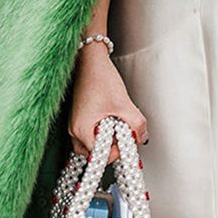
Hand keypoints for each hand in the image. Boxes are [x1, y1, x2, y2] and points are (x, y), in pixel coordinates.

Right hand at [69, 45, 147, 162]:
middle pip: (96, 153)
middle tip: (123, 133)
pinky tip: (111, 117)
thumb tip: (142, 137)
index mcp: (82, 130)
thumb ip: (136, 124)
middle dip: (112, 146)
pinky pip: (91, 132)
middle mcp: (74, 130)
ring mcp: (76, 124)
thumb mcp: (123, 104)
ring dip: (107, 138)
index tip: (127, 140)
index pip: (101, 156)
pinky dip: (103, 130)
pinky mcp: (80, 117)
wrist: (90, 60)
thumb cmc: (100, 78)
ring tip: (117, 123)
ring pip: (93, 143)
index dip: (118, 151)